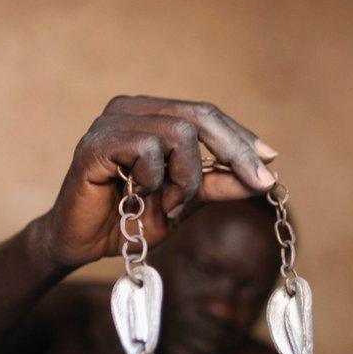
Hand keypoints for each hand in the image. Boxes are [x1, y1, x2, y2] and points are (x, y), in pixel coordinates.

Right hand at [38, 95, 278, 266]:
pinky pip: (148, 149)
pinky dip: (156, 179)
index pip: (204, 113)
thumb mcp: (184, 201)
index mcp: (149, 114)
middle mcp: (129, 108)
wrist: (81, 244)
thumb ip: (217, 183)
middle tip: (257, 182)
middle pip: (197, 115)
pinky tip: (140, 196)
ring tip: (169, 203)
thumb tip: (265, 175)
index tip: (271, 159)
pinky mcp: (95, 144)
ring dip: (186, 177)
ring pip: (178, 133)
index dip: (239, 135)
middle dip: (233, 150)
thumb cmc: (128, 218)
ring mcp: (110, 122)